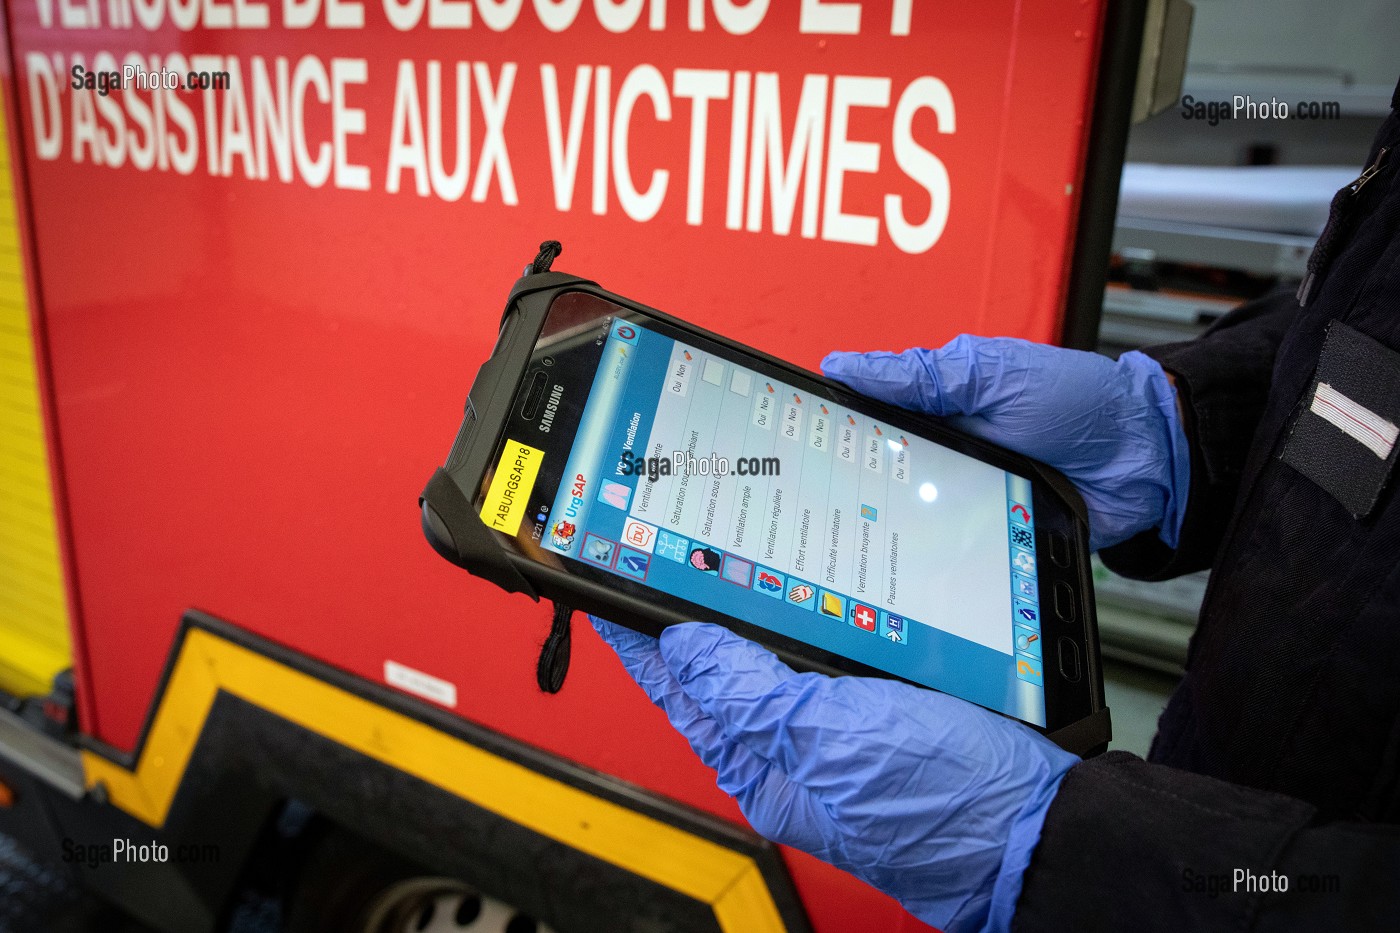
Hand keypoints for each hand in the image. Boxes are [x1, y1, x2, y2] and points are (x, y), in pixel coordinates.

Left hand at [591, 616, 1076, 932]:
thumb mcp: (826, 737)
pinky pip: (823, 665)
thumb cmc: (934, 807)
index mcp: (762, 766)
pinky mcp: (883, 712)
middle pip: (719, 677)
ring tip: (703, 578)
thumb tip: (684, 646)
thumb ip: (749, 692)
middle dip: (681, 624)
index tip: (605, 593)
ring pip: (771, 666)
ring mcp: (838, 732)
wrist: (1034, 828)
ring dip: (737, 620)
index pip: (681, 691)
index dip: (640, 641)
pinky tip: (798, 605)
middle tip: (650, 569)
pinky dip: (802, 629)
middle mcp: (793, 751)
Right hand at [822, 335, 1189, 550]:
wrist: (1145, 460)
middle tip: (810, 498)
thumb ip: (922, 375)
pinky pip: (942, 552)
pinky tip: (899, 565)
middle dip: (844, 486)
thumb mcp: (992, 375)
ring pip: (902, 516)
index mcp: (938, 404)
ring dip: (882, 524)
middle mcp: (943, 452)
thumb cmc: (1078, 404)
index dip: (830, 425)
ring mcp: (961, 496)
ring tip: (845, 536)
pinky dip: (925, 557)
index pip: (866, 415)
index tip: (792, 435)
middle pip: (874, 472)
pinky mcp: (983, 536)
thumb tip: (842, 365)